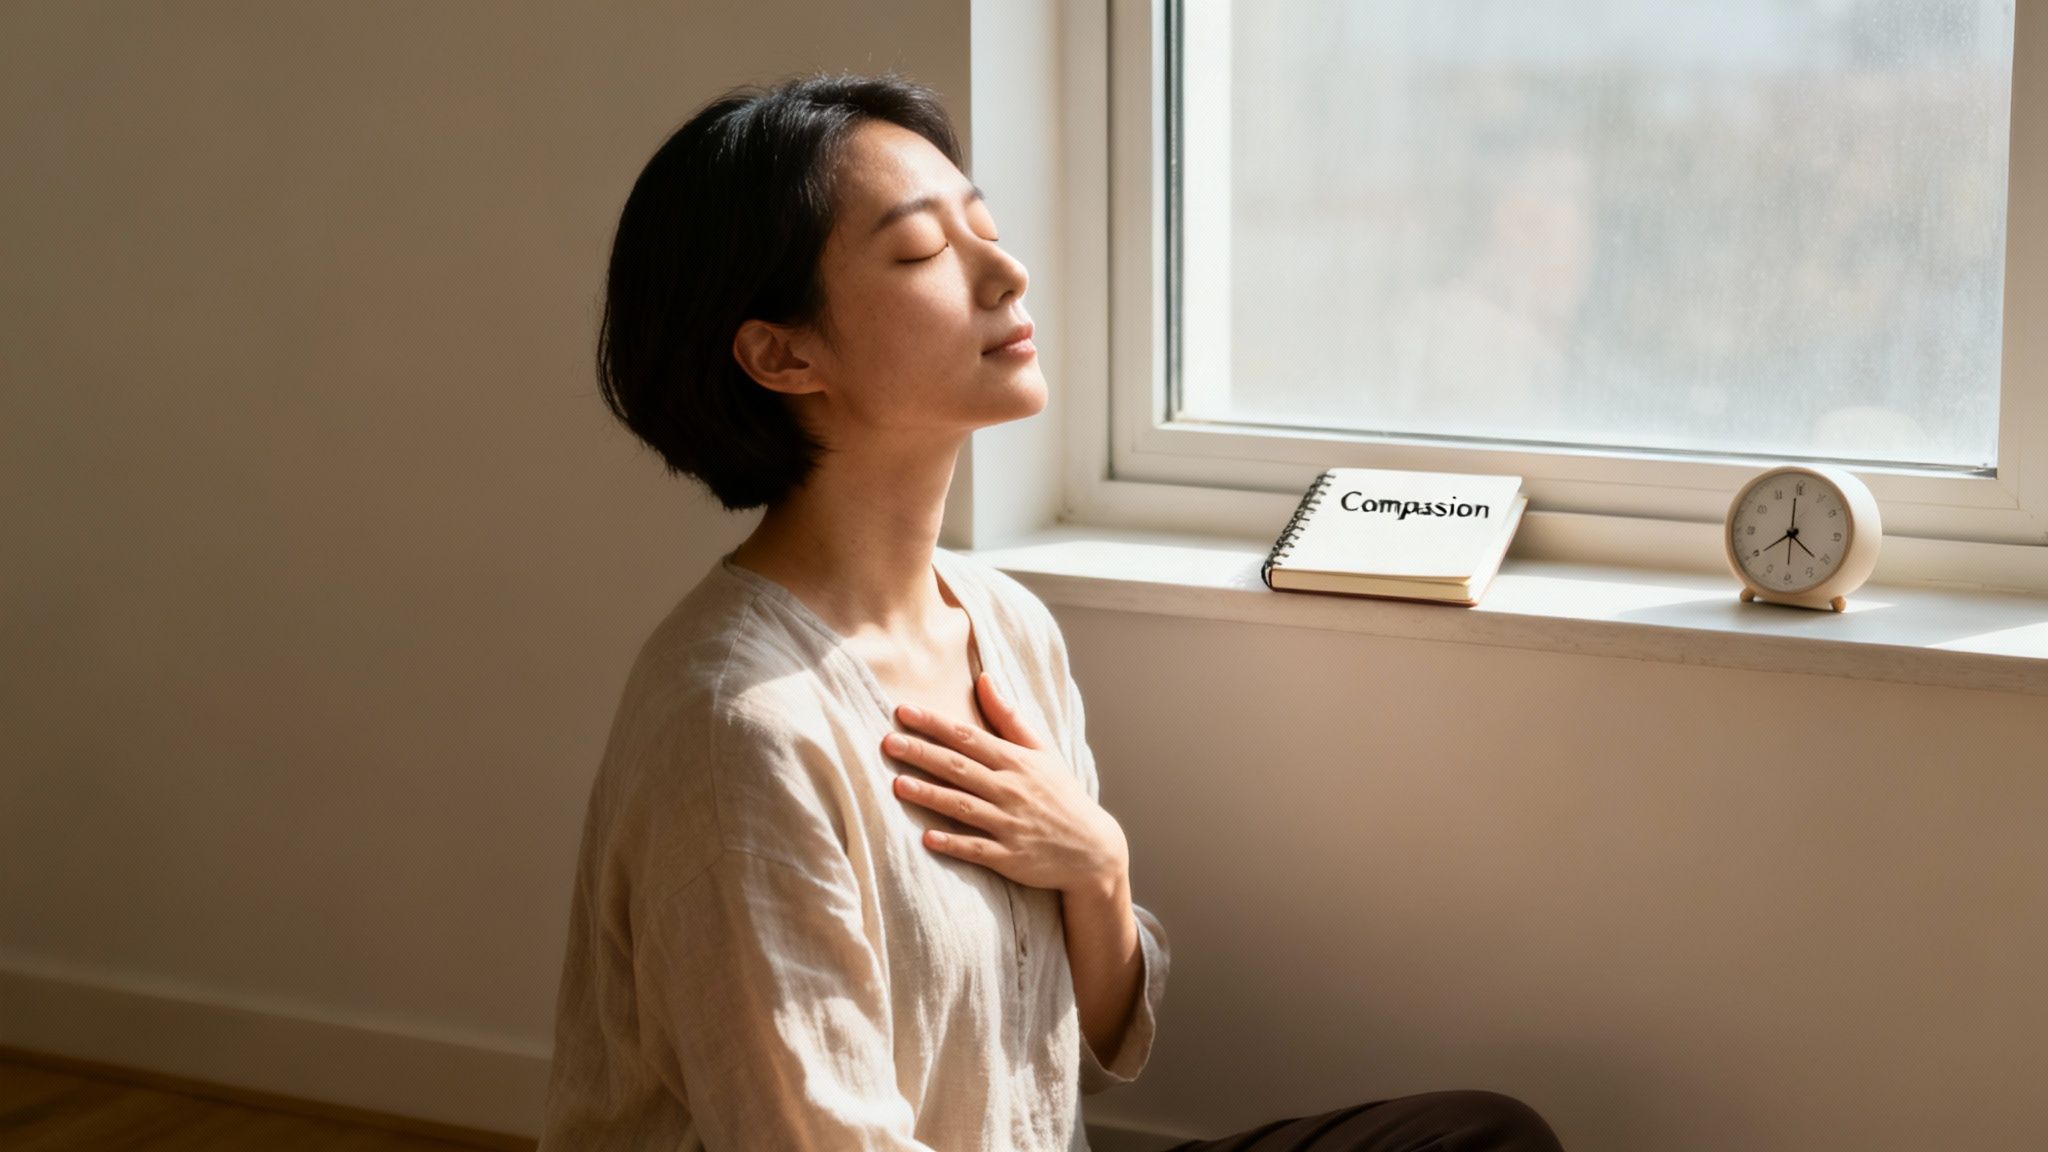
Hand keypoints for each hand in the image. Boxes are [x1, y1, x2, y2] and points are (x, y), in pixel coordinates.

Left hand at [882, 672, 1129, 899]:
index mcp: (1016, 762)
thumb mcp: (1043, 752)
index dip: (935, 724)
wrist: (1093, 849)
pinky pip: (977, 849)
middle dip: (922, 754)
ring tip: (897, 784)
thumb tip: (984, 678)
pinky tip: (927, 837)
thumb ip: (1009, 718)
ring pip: (963, 807)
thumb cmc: (1061, 795)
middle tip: (888, 742)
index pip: (969, 737)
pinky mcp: (1010, 857)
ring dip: (930, 796)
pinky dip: (953, 844)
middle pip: (959, 768)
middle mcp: (1011, 790)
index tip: (904, 711)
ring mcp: (1010, 825)